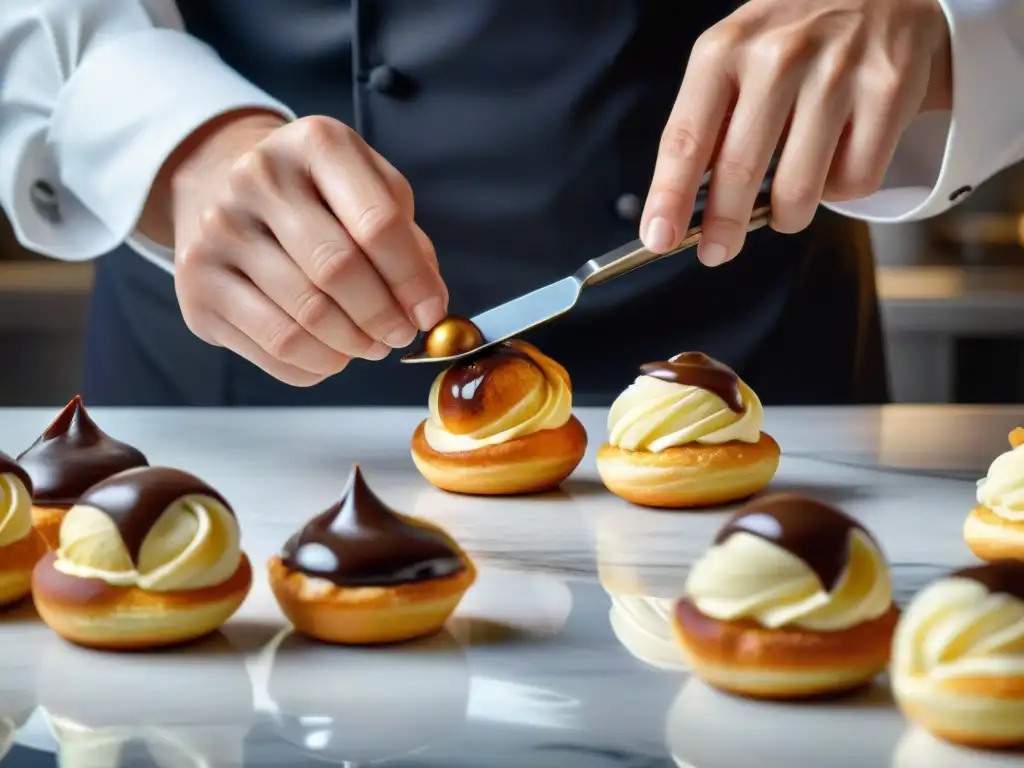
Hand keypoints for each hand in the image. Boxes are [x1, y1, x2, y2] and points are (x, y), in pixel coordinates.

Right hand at [167, 112, 446, 385]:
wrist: (221, 183)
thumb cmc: (315, 194)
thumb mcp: (368, 189)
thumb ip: (407, 241)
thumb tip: (427, 306)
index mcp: (315, 144)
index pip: (377, 223)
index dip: (412, 280)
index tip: (430, 313)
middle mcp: (257, 179)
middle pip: (336, 270)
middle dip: (382, 317)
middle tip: (399, 335)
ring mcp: (218, 233)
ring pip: (305, 319)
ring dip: (352, 346)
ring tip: (369, 345)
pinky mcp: (196, 287)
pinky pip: (274, 347)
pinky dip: (317, 364)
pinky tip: (332, 353)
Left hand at [642, 0, 951, 265]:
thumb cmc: (793, 39)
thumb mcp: (735, 58)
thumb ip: (708, 123)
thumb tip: (680, 207)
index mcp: (723, 50)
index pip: (686, 139)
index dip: (670, 197)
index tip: (658, 239)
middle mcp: (778, 56)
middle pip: (738, 171)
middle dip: (722, 228)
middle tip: (717, 252)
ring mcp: (837, 72)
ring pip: (798, 190)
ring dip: (787, 215)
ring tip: (786, 202)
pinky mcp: (888, 90)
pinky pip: (854, 180)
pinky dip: (840, 190)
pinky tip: (835, 162)